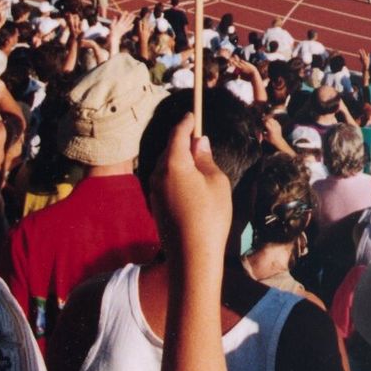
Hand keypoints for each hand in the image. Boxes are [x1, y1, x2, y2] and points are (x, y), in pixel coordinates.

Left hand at [156, 116, 232, 265]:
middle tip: (197, 138)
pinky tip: (189, 184)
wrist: (192, 256)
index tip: (192, 115)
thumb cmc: (210, 215)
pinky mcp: (155, 206)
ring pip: (165, 167)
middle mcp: (158, 175)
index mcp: (174, 164)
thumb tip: (199, 143)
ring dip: (178, 160)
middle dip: (181, 141)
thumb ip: (205, 159)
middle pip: (169, 150)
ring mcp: (154, 192)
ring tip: (197, 162)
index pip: (177, 135)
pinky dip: (175, 176)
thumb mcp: (216, 182)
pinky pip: (164, 182)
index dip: (186, 123)